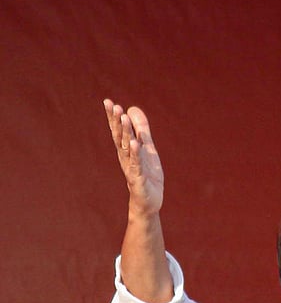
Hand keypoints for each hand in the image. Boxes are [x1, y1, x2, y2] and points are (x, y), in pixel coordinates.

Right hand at [103, 99, 163, 215]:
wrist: (149, 201)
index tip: (108, 102)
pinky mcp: (139, 178)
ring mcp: (131, 167)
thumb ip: (141, 130)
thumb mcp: (147, 148)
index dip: (113, 117)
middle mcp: (126, 157)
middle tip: (114, 106)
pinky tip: (135, 142)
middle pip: (119, 137)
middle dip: (116, 121)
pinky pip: (137, 164)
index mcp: (127, 150)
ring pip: (127, 148)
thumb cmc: (147, 174)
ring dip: (125, 133)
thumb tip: (132, 108)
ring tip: (123, 117)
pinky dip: (136, 153)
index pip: (118, 131)